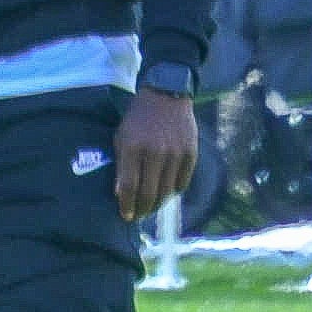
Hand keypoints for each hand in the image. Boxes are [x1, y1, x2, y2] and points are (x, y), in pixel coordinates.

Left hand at [111, 88, 200, 218]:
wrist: (165, 95)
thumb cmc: (138, 119)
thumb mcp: (121, 137)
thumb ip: (121, 166)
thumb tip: (121, 195)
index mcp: (132, 148)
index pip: (129, 187)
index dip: (127, 206)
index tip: (126, 216)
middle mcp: (154, 152)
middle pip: (149, 194)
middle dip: (142, 210)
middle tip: (139, 216)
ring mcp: (174, 153)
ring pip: (166, 192)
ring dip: (158, 204)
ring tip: (152, 207)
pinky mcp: (190, 153)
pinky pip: (182, 182)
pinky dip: (173, 191)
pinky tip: (167, 191)